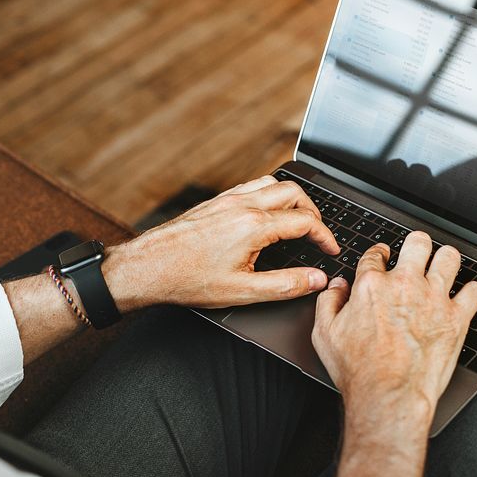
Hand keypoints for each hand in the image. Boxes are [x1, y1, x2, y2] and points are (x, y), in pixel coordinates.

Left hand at [103, 175, 340, 309]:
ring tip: (298, 221)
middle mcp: (242, 206)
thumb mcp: (242, 292)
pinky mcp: (214, 202)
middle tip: (318, 234)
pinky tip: (266, 214)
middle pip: (294, 193)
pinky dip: (269, 195)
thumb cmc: (187, 280)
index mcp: (253, 226)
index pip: (305, 221)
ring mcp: (227, 200)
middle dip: (313, 212)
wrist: (147, 268)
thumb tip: (316, 279)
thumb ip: (286, 285)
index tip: (330, 249)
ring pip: (273, 184)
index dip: (325, 236)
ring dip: (292, 199)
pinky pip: (251, 186)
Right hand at [311, 231, 476, 422]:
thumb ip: (328, 303)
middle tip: (416, 253)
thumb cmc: (360, 370)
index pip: (376, 255)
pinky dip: (472, 292)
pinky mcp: (457, 318)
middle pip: (418, 243)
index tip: (383, 256)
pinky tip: (466, 295)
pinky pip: (475, 291)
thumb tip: (336, 287)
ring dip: (446, 260)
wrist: (390, 395)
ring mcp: (434, 299)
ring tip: (443, 266)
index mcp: (372, 285)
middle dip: (417, 245)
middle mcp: (405, 285)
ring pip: (449, 258)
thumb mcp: (325, 334)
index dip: (379, 253)